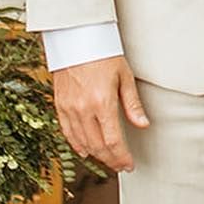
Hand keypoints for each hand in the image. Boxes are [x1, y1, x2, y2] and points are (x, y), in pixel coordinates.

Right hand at [52, 55, 148, 172]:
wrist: (76, 38)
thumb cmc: (103, 54)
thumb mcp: (124, 76)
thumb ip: (132, 104)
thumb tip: (143, 125)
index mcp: (103, 102)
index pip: (113, 141)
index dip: (122, 157)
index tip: (129, 164)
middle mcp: (84, 109)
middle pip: (97, 146)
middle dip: (111, 160)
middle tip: (121, 165)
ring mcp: (69, 108)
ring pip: (82, 142)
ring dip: (96, 155)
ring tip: (108, 159)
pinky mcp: (59, 104)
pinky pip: (67, 131)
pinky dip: (76, 144)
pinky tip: (85, 150)